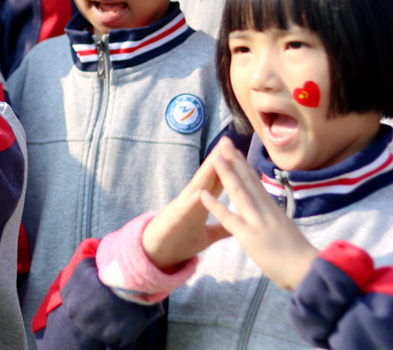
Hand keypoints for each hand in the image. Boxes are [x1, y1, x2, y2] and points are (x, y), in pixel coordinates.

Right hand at [141, 138, 232, 269]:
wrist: (156, 254)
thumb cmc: (181, 241)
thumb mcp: (208, 235)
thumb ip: (223, 226)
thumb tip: (240, 222)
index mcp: (201, 203)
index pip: (217, 181)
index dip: (228, 167)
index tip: (239, 150)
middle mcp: (191, 201)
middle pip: (207, 177)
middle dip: (217, 159)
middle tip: (227, 140)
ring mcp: (181, 208)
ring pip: (196, 187)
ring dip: (205, 173)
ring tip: (215, 157)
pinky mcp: (172, 221)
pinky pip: (183, 210)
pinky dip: (191, 202)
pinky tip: (199, 193)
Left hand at [200, 144, 317, 290]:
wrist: (310, 272)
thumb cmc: (301, 258)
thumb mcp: (287, 232)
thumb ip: (277, 220)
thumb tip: (273, 214)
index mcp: (273, 211)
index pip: (257, 183)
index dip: (245, 166)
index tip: (236, 151)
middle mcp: (266, 211)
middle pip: (248, 181)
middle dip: (235, 160)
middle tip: (224, 141)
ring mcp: (258, 222)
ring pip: (239, 193)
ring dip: (226, 174)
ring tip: (214, 157)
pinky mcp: (250, 237)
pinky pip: (229, 219)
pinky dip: (215, 206)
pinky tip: (202, 194)